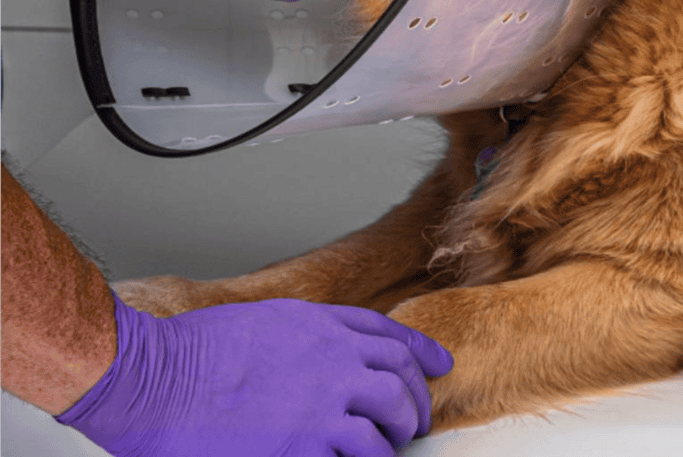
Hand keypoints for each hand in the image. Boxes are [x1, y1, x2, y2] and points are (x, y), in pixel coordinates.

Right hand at [56, 295, 453, 455]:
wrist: (160, 377)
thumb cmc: (199, 350)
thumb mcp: (266, 321)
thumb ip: (310, 334)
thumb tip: (336, 355)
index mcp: (321, 325)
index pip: (391, 336)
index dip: (422, 352)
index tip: (440, 365)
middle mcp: (332, 361)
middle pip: (399, 383)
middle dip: (414, 406)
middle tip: (415, 423)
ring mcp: (321, 407)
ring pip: (385, 429)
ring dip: (390, 445)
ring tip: (385, 453)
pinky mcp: (303, 449)